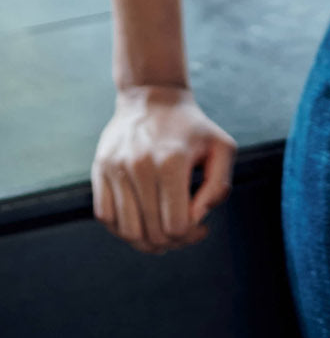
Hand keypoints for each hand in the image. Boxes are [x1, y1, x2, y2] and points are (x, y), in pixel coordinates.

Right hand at [91, 84, 236, 253]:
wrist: (152, 96)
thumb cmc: (192, 127)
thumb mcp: (221, 147)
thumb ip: (218, 186)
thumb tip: (198, 219)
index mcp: (172, 161)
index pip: (177, 225)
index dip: (191, 236)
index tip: (200, 227)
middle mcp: (140, 166)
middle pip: (151, 233)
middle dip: (171, 242)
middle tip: (183, 233)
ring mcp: (116, 168)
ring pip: (127, 231)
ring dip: (146, 241)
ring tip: (162, 232)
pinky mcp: (100, 169)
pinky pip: (106, 217)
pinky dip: (122, 228)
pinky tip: (141, 219)